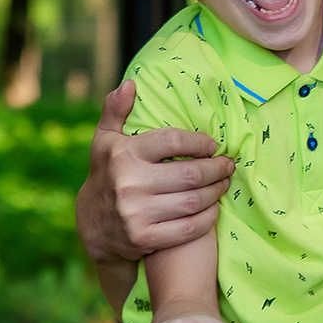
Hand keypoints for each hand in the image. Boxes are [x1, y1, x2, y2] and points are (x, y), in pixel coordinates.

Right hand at [77, 78, 235, 266]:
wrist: (93, 227)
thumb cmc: (108, 174)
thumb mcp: (105, 141)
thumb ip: (116, 111)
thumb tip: (131, 84)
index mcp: (123, 155)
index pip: (173, 141)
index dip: (199, 141)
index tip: (212, 144)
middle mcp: (128, 184)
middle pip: (190, 174)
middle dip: (217, 168)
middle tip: (228, 164)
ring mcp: (136, 214)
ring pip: (193, 201)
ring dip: (217, 191)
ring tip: (224, 183)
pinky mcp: (145, 238)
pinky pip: (189, 227)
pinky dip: (208, 217)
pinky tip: (213, 207)